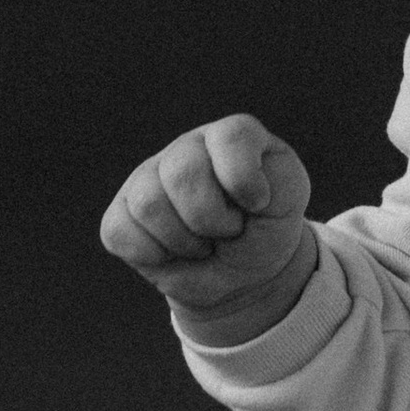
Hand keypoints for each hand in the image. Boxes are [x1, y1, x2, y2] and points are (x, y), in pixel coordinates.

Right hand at [99, 113, 315, 333]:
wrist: (242, 274)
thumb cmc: (266, 229)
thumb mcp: (290, 203)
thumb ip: (280, 180)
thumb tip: (236, 189)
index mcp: (230, 137)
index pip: (231, 136)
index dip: (243, 179)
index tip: (258, 205)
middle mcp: (186, 149)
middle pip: (183, 173)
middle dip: (212, 219)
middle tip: (228, 231)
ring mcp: (147, 178)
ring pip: (148, 204)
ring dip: (185, 241)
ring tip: (203, 243)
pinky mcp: (121, 214)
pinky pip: (119, 231)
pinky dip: (153, 255)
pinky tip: (172, 252)